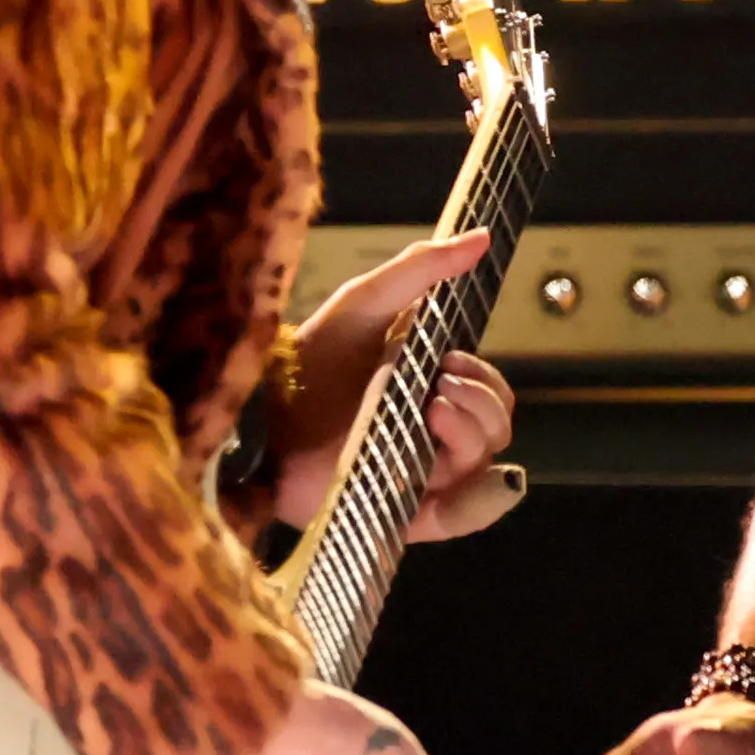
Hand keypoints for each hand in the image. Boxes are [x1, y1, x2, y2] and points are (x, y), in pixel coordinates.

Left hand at [276, 232, 523, 539]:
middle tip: (440, 382)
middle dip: (483, 401)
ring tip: (432, 406)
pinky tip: (449, 453)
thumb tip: (482, 237)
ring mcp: (419, 476)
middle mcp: (431, 437)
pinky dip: (481, 497)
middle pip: (497, 429)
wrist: (257, 411)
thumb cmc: (308, 358)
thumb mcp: (365, 301)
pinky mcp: (402, 513)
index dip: (485, 380)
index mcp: (431, 392)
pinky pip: (462, 518)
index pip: (493, 396)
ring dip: (472, 430)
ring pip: (483, 465)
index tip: (451, 360)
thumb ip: (422, 269)